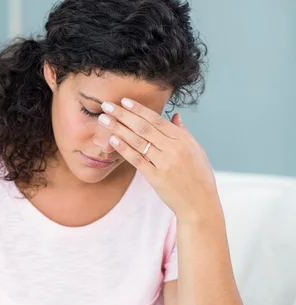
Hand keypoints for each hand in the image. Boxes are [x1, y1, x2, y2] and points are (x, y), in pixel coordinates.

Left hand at [96, 98, 220, 220]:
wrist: (200, 203)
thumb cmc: (199, 176)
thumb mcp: (196, 150)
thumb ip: (183, 132)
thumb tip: (174, 116)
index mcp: (183, 139)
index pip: (157, 120)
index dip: (139, 109)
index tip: (124, 101)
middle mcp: (173, 148)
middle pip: (144, 127)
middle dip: (123, 114)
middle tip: (107, 105)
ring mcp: (164, 163)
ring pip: (138, 141)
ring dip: (118, 128)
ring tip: (104, 119)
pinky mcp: (156, 178)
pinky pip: (137, 160)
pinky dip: (124, 149)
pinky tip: (112, 140)